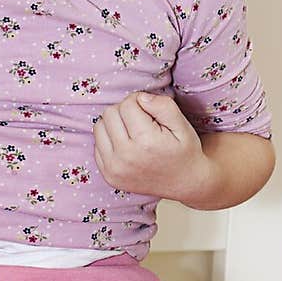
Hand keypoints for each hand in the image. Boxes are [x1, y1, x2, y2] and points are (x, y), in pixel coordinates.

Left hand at [93, 90, 208, 201]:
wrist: (184, 183)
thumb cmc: (183, 151)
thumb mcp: (182, 125)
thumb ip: (163, 106)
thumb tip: (140, 98)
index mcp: (146, 142)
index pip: (127, 104)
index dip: (139, 102)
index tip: (150, 112)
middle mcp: (125, 156)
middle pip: (110, 114)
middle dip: (125, 111)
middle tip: (141, 121)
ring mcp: (113, 168)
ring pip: (99, 127)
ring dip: (114, 124)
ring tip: (132, 131)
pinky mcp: (107, 175)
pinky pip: (97, 145)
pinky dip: (109, 140)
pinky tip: (126, 145)